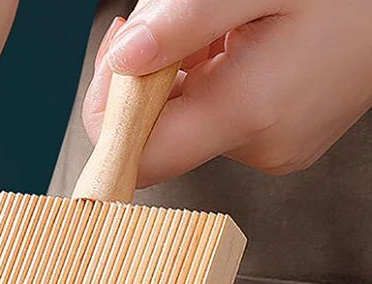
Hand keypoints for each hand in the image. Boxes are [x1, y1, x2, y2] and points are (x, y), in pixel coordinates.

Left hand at [84, 1, 371, 185]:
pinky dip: (210, 79)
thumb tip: (123, 59)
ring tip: (221, 22)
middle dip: (147, 77)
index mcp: (250, 112)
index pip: (138, 157)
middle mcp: (260, 146)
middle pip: (159, 135)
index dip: (110, 115)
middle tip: (166, 15)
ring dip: (180, 72)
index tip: (117, 61)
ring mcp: (274, 148)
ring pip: (187, 121)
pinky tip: (239, 39)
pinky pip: (219, 116)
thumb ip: (183, 23)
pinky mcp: (283, 141)